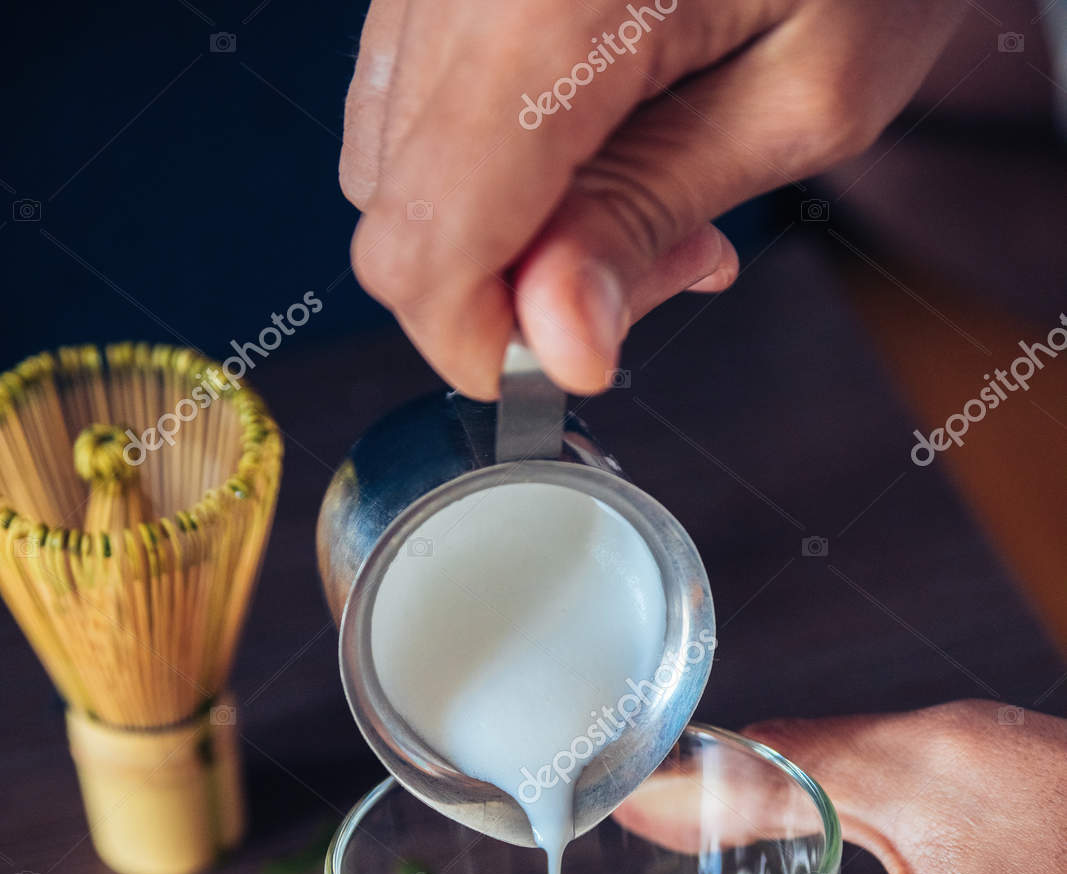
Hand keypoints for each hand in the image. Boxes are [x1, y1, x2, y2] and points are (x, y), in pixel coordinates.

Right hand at [342, 0, 964, 395]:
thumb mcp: (806, 92)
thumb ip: (654, 215)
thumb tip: (556, 343)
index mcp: (552, 1)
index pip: (434, 237)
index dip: (485, 341)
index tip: (572, 361)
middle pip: (397, 211)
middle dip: (507, 285)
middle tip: (661, 255)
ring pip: (388, 159)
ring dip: (499, 220)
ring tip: (646, 176)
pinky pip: (408, 92)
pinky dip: (487, 149)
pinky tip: (593, 132)